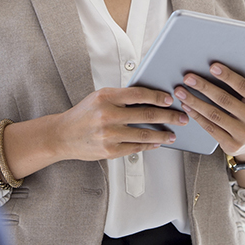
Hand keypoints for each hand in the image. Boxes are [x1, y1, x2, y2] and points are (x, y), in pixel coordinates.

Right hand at [53, 86, 188, 161]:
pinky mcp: (110, 151)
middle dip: (169, 117)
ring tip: (173, 133)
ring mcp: (109, 135)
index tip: (170, 99)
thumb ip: (121, 97)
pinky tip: (157, 142)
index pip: (139, 94)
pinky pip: (136, 148)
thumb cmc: (83, 115)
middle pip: (147, 115)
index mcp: (106, 97)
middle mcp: (107, 115)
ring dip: (163, 134)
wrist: (63, 135)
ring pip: (145, 135)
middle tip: (182, 117)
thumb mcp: (99, 97)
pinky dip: (149, 145)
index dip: (158, 97)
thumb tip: (150, 97)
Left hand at [173, 62, 244, 159]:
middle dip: (204, 87)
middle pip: (224, 100)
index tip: (212, 66)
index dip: (227, 76)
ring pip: (214, 115)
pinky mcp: (231, 145)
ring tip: (180, 91)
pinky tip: (186, 106)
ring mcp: (243, 133)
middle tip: (188, 78)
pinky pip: (210, 127)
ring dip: (194, 101)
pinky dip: (196, 115)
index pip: (243, 86)